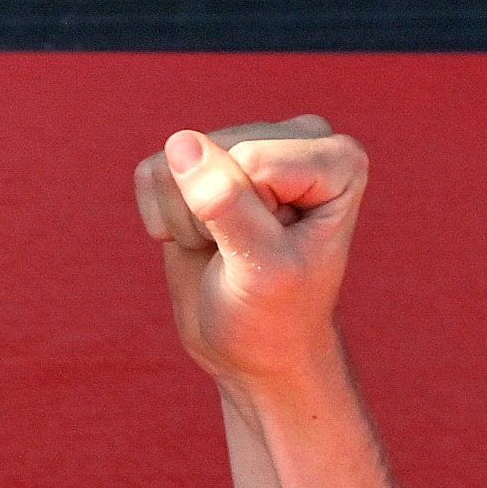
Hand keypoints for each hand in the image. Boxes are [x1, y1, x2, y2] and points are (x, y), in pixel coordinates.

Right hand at [137, 118, 365, 391]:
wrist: (253, 348)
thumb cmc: (273, 315)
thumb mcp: (260, 270)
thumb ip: (227, 204)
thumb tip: (180, 143)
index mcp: (336, 159)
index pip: (253, 161)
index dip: (248, 216)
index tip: (272, 252)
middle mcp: (297, 139)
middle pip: (214, 152)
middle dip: (211, 214)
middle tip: (243, 255)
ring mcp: (246, 146)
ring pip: (176, 159)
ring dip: (186, 220)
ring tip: (224, 249)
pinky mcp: (201, 163)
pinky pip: (150, 172)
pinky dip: (161, 218)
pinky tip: (200, 240)